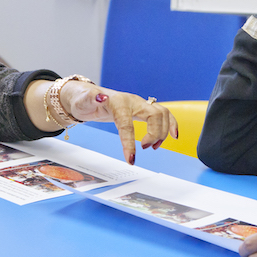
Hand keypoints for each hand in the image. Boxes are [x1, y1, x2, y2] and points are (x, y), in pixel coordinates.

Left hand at [61, 81, 178, 164]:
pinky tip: (174, 136)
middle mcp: (132, 101)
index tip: (131, 160)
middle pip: (154, 114)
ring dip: (162, 131)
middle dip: (154, 134)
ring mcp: (139, 104)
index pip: (127, 123)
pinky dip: (171, 124)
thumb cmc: (85, 100)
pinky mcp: (143, 109)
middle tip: (144, 149)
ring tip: (153, 147)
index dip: (130, 142)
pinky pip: (163, 113)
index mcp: (118, 102)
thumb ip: (90, 98)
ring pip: (162, 113)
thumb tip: (101, 97)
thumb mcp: (83, 100)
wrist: (87, 96)